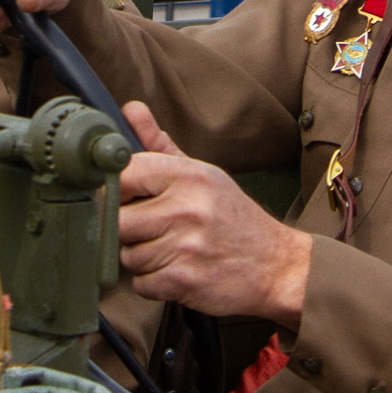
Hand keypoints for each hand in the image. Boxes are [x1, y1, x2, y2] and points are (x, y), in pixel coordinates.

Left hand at [118, 102, 309, 326]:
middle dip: (128, 230)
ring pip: (126, 255)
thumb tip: (131, 109)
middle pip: (117, 221)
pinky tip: (177, 271)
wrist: (276, 266)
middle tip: (153, 230)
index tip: (125, 199)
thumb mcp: (203, 174)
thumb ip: (161, 144)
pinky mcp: (183, 280)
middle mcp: (186, 208)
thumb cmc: (232, 218)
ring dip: (142, 259)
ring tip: (172, 251)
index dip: (114, 190)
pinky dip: (153, 283)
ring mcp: (185, 246)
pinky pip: (140, 283)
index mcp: (189, 175)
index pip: (123, 175)